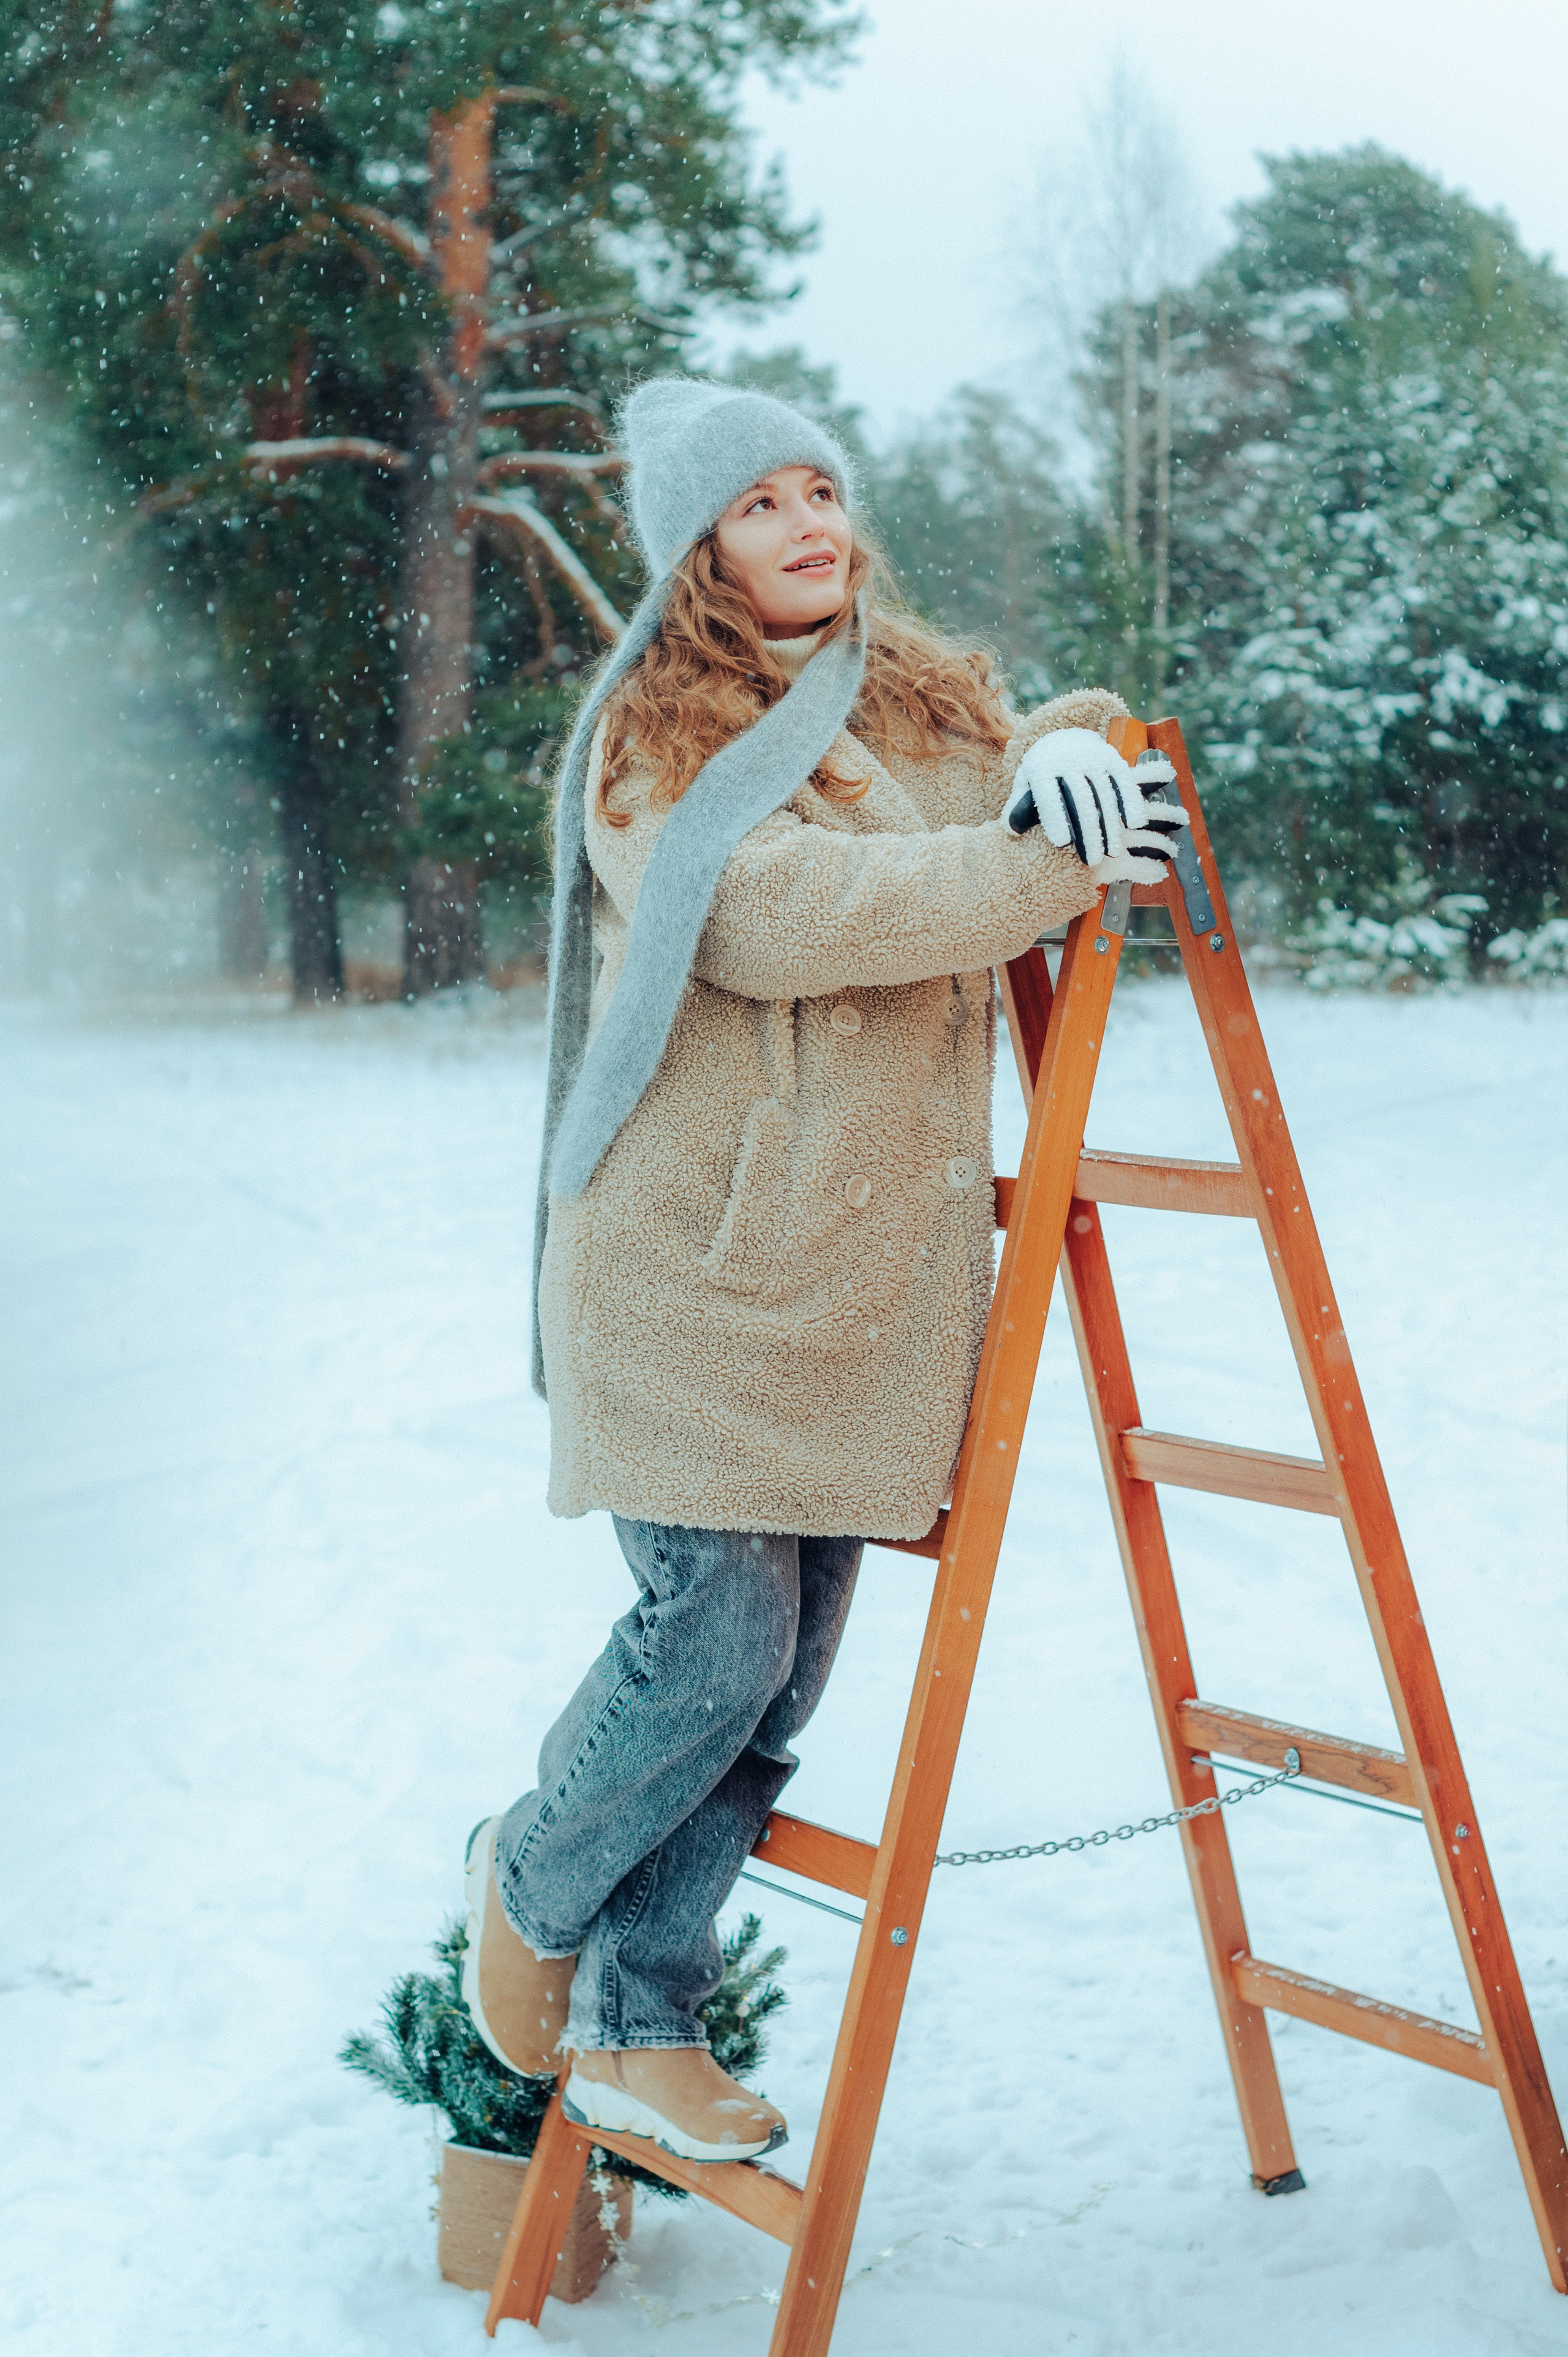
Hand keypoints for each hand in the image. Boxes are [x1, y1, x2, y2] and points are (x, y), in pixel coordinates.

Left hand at [1006, 731, 1190, 871]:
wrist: (1064, 738)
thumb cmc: (1041, 773)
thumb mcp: (1024, 785)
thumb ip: (1016, 807)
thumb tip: (1011, 830)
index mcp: (1041, 767)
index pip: (1048, 793)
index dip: (1055, 817)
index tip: (1061, 843)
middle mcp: (1068, 759)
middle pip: (1080, 798)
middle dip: (1087, 831)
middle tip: (1091, 861)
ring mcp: (1093, 757)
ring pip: (1104, 793)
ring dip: (1110, 824)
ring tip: (1112, 852)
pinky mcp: (1112, 757)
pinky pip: (1123, 780)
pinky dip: (1130, 801)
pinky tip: (1135, 824)